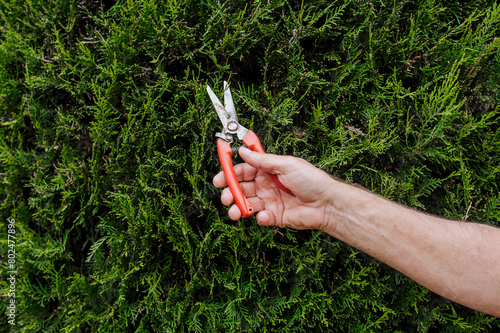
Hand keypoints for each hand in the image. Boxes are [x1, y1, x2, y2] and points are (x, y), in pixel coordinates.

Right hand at [212, 147, 334, 229]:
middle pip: (242, 188)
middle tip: (225, 196)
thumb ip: (263, 160)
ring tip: (234, 212)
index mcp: (269, 170)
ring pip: (247, 204)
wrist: (327, 203)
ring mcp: (271, 201)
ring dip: (238, 207)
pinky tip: (264, 216)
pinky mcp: (275, 217)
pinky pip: (261, 218)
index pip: (244, 170)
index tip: (220, 178)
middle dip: (231, 192)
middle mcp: (267, 185)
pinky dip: (259, 218)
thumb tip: (243, 151)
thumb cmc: (312, 180)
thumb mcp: (286, 164)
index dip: (231, 173)